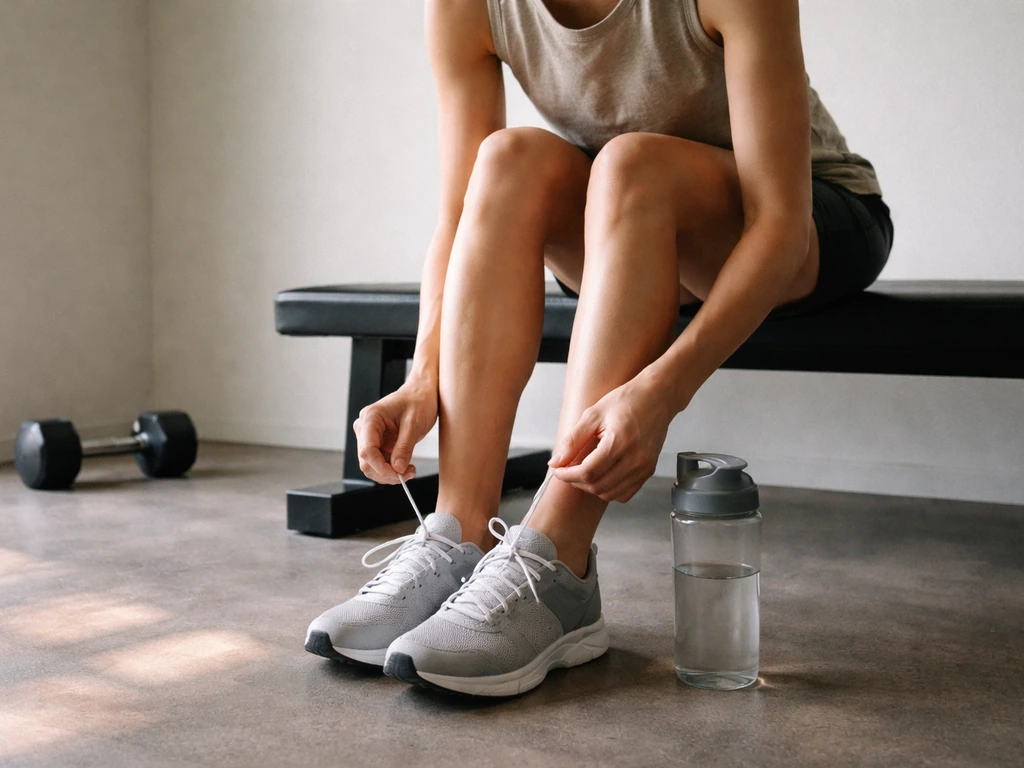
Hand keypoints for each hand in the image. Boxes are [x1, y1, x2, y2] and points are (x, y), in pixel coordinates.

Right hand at [352, 374, 437, 483]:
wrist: (422, 393)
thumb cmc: (418, 400)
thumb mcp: (414, 424)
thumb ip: (404, 447)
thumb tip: (397, 468)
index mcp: (371, 418)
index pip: (367, 450)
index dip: (380, 467)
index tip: (397, 475)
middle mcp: (365, 427)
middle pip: (366, 460)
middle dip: (386, 472)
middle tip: (407, 475)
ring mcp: (370, 436)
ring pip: (371, 465)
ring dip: (389, 474)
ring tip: (410, 471)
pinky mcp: (378, 443)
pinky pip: (380, 462)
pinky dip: (392, 470)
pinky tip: (406, 467)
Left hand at [549, 374, 674, 502]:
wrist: (657, 397)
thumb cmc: (627, 401)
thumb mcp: (593, 414)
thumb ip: (573, 440)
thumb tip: (556, 461)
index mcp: (620, 442)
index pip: (588, 472)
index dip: (567, 475)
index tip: (558, 470)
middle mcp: (635, 459)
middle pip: (598, 486)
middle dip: (576, 481)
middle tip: (568, 470)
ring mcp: (644, 467)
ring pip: (610, 494)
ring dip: (591, 487)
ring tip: (583, 472)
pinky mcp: (648, 471)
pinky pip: (625, 494)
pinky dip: (609, 491)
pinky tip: (601, 476)